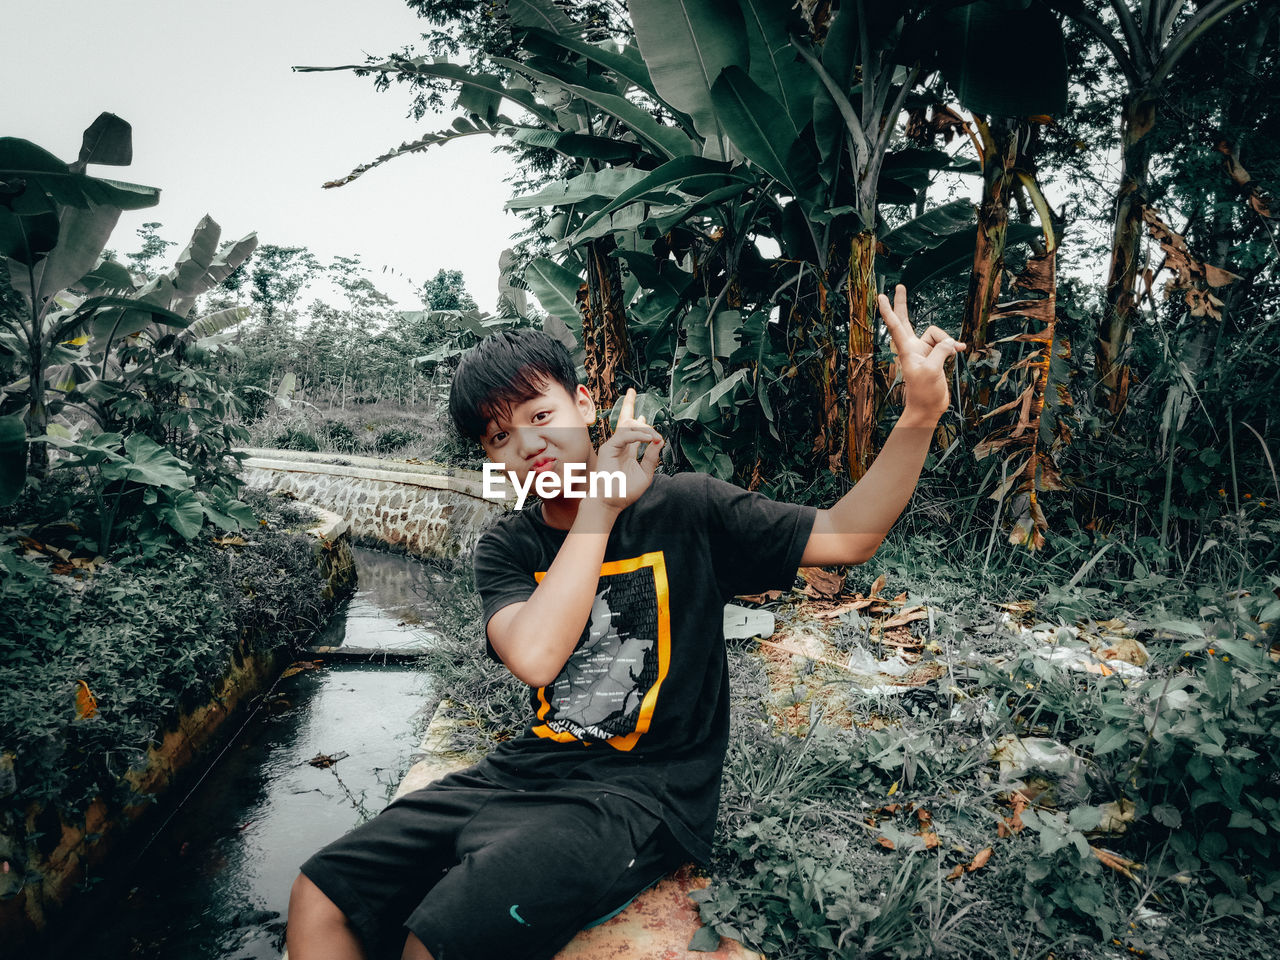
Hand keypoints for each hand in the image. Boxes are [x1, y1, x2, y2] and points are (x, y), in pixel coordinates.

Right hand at [591, 388, 663, 511]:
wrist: (611, 502)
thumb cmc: (625, 492)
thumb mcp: (645, 473)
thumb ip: (652, 457)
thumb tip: (660, 441)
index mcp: (628, 451)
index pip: (634, 432)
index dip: (644, 425)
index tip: (655, 431)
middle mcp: (620, 446)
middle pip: (624, 420)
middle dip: (628, 405)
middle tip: (632, 391)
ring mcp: (613, 445)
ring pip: (626, 425)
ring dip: (643, 427)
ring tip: (654, 434)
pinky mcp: (608, 448)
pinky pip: (624, 435)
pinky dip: (638, 435)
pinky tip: (649, 438)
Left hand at [876, 284, 966, 419]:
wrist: (928, 408)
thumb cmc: (924, 392)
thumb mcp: (932, 370)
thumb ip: (941, 351)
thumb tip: (950, 343)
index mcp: (906, 349)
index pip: (895, 325)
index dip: (888, 310)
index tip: (880, 297)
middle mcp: (913, 347)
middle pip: (906, 320)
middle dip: (903, 303)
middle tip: (900, 286)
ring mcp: (923, 351)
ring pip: (937, 334)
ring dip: (947, 342)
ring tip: (951, 355)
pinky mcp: (934, 356)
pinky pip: (945, 343)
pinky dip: (953, 346)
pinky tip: (961, 350)